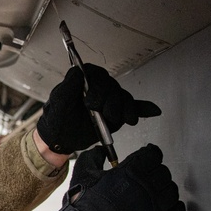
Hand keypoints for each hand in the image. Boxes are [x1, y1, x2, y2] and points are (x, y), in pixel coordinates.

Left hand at [36, 64, 161, 154]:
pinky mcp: (117, 112)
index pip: (97, 75)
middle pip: (113, 87)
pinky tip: (153, 110)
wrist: (62, 138)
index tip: (90, 103)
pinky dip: (143, 109)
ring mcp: (110, 99)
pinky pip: (133, 107)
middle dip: (109, 103)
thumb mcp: (59, 102)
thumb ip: (68, 85)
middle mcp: (99, 85)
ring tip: (114, 120)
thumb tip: (76, 71)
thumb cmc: (57, 118)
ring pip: (124, 98)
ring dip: (122, 110)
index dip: (97, 89)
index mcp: (84, 78)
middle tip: (100, 114)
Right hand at [52, 144, 185, 210]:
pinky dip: (176, 208)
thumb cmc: (84, 206)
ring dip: (166, 189)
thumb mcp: (84, 172)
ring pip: (172, 191)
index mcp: (131, 171)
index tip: (149, 155)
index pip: (153, 155)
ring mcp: (154, 206)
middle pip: (164, 172)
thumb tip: (100, 152)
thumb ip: (94, 156)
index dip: (150, 154)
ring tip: (157, 191)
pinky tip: (170, 206)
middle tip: (149, 175)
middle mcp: (146, 186)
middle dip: (156, 171)